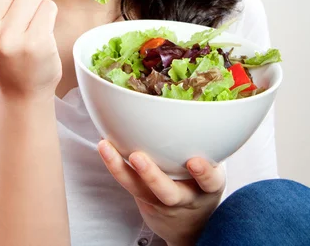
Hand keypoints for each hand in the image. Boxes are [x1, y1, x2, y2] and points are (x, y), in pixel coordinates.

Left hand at [97, 140, 224, 245]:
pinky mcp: (143, 198)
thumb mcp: (215, 166)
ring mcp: (160, 200)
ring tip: (106, 147)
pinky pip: (127, 183)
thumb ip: (209, 143)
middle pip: (169, 193)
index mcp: (208, 186)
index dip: (204, 173)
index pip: (210, 182)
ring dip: (121, 168)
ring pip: (140, 190)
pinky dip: (114, 163)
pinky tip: (104, 144)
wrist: (191, 223)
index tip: (194, 161)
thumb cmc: (203, 179)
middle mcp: (184, 196)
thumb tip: (202, 98)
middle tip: (138, 157)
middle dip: (153, 176)